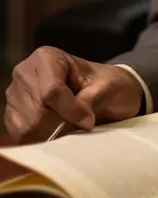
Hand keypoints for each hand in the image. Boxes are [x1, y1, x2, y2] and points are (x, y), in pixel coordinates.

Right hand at [4, 47, 143, 143]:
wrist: (101, 91)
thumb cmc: (104, 84)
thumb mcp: (106, 86)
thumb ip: (91, 98)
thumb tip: (79, 118)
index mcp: (46, 57)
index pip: (51, 91)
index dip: (70, 111)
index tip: (89, 120)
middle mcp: (24, 73)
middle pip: (37, 112)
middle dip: (61, 124)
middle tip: (79, 124)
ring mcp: (14, 96)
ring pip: (28, 127)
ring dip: (52, 133)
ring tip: (69, 126)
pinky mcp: (12, 116)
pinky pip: (21, 136)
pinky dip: (40, 140)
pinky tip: (56, 133)